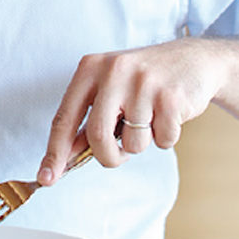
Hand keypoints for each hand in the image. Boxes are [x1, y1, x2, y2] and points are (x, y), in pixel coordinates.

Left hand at [37, 38, 226, 184]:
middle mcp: (113, 70)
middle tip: (120, 153)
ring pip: (133, 143)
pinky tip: (169, 115)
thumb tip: (65, 158)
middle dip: (108, 156)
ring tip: (149, 118)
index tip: (46, 178)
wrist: (193, 60)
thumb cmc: (143, 81)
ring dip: (141, 144)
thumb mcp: (109, 89)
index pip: (65, 117)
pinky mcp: (170, 96)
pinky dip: (165, 138)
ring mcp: (142, 82)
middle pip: (97, 136)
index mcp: (90, 68)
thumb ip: (88, 120)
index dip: (54, 152)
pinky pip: (162, 141)